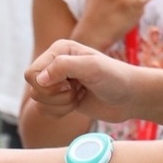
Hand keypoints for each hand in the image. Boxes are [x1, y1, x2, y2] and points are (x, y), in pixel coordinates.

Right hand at [26, 39, 140, 124]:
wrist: (130, 97)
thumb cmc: (116, 78)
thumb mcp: (93, 67)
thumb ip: (64, 67)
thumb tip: (38, 79)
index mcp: (59, 50)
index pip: (31, 73)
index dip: (49, 85)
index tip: (72, 84)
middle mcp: (54, 63)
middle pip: (34, 88)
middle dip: (57, 96)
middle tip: (79, 90)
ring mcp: (57, 81)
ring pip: (38, 101)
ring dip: (61, 104)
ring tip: (80, 95)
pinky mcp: (60, 98)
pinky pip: (44, 111)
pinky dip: (60, 112)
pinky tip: (77, 104)